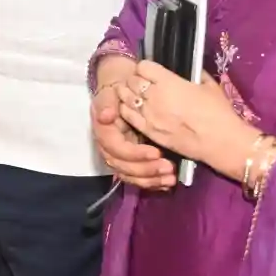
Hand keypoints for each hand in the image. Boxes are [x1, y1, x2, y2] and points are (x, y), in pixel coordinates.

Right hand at [92, 57, 175, 190]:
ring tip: (171, 178)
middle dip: (146, 170)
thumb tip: (106, 116)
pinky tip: (167, 183)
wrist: (123, 92)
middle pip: (124, 167)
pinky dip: (152, 182)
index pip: (116, 149)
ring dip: (151, 179)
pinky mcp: (130, 163)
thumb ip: (107, 103)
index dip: (135, 153)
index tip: (156, 152)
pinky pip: (138, 178)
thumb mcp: (111, 93)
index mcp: (104, 133)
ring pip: (131, 176)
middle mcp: (109, 149)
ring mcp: (119, 158)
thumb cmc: (119, 92)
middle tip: (168, 167)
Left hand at [118, 61, 258, 180]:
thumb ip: (195, 74)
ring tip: (133, 94)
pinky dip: (126, 110)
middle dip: (135, 79)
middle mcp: (154, 95)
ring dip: (127, 93)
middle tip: (140, 83)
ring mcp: (149, 114)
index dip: (145, 67)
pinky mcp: (148, 131)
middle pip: (132, 80)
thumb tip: (190, 69)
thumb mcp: (209, 85)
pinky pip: (128, 116)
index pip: (143, 66)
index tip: (150, 72)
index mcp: (168, 81)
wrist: (221, 142)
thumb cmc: (218, 112)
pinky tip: (131, 108)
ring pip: (126, 97)